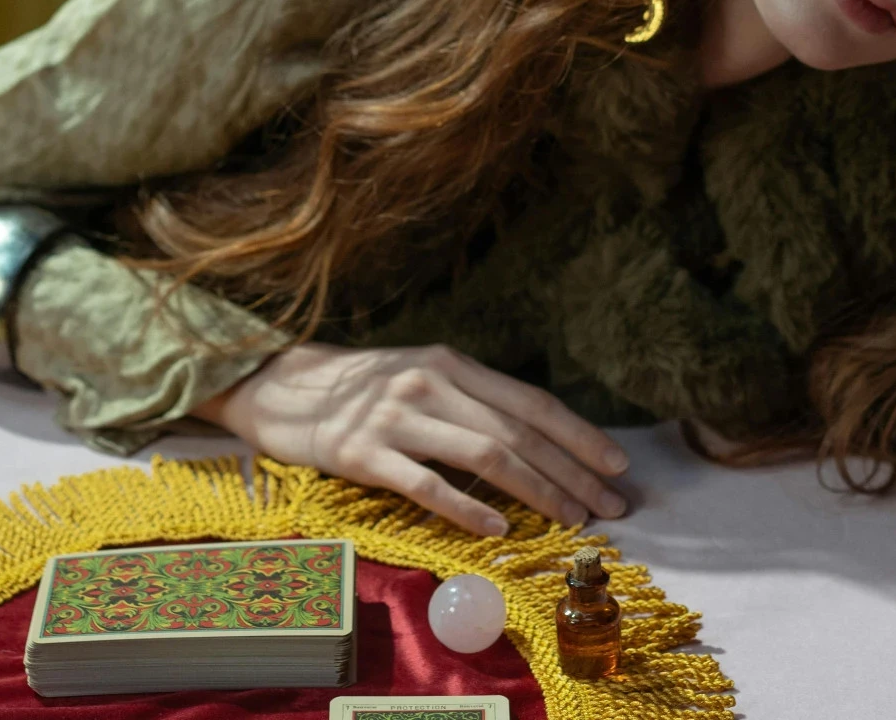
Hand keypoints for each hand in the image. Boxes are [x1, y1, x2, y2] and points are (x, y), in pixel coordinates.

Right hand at [192, 341, 630, 535]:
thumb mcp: (421, 377)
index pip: (531, 402)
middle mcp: (432, 384)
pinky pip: (426, 485)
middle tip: (610, 505)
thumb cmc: (361, 390)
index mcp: (452, 364)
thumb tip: (537, 442)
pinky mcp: (365, 454)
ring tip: (571, 519)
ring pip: (485, 456)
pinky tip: (498, 531)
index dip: (579, 435)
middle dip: (573, 472)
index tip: (616, 465)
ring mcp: (397, 418)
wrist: (279, 386)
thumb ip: (471, 402)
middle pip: (518, 432)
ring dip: (537, 491)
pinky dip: (467, 509)